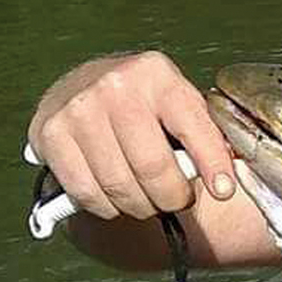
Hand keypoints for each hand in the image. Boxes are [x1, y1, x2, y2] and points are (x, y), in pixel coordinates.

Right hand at [27, 51, 235, 220]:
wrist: (80, 84)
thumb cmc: (140, 100)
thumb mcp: (176, 100)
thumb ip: (204, 132)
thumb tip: (232, 174)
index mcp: (157, 75)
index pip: (194, 127)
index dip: (212, 164)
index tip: (224, 190)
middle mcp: (116, 87)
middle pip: (153, 168)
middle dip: (172, 196)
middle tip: (177, 200)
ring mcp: (79, 109)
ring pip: (119, 185)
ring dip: (140, 206)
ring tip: (147, 200)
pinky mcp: (49, 133)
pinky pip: (85, 192)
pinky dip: (106, 207)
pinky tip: (115, 198)